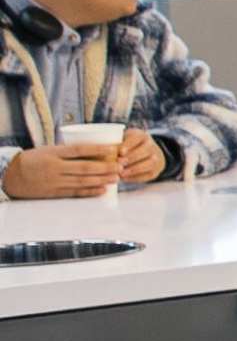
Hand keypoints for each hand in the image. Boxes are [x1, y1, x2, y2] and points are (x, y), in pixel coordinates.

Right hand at [3, 142, 119, 200]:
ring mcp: (54, 181)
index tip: (114, 148)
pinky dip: (90, 192)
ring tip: (117, 178)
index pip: (79, 149)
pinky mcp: (53, 192)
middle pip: (84, 167)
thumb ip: (68, 152)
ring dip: (101, 180)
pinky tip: (103, 190)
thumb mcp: (48, 150)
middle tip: (121, 166)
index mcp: (53, 153)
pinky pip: (75, 193)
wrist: (10, 175)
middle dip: (105, 167)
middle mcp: (54, 167)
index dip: (98, 149)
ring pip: (82, 181)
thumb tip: (96, 150)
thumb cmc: (33, 159)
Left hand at [117, 130, 167, 184]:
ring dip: (134, 169)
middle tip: (119, 163)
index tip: (120, 152)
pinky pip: (148, 174)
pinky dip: (136, 177)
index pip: (136, 138)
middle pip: (144, 151)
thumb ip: (113, 145)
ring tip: (121, 173)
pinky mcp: (155, 171)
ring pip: (149, 163)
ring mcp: (156, 158)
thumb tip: (101, 153)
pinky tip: (125, 178)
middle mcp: (151, 145)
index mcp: (141, 135)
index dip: (129, 145)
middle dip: (131, 158)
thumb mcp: (121, 141)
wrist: (146, 154)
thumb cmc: (126, 147)